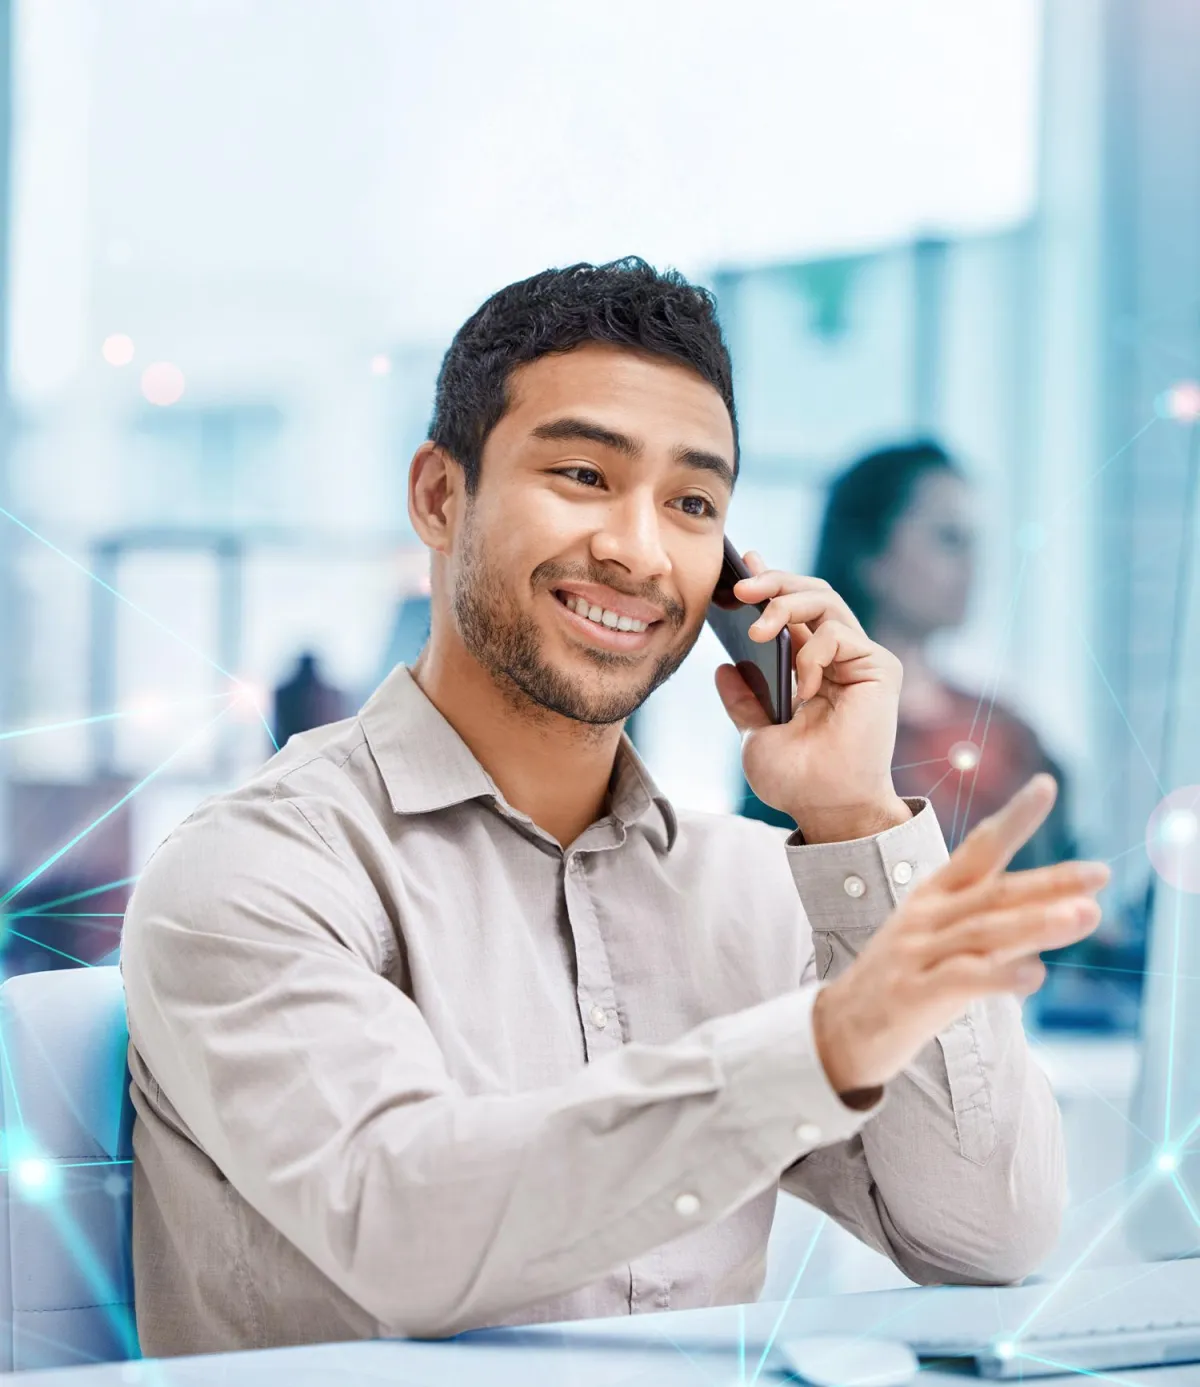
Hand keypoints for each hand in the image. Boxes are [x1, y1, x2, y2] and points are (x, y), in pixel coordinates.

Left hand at [714, 552, 905, 842]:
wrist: (826, 809)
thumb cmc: (796, 779)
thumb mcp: (755, 734)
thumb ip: (744, 699)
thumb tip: (723, 666)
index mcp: (810, 667)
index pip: (792, 610)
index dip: (769, 581)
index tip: (740, 563)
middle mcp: (837, 657)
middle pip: (810, 593)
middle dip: (773, 580)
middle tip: (738, 587)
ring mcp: (859, 659)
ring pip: (825, 600)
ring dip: (785, 603)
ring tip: (756, 627)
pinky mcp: (878, 668)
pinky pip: (838, 634)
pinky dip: (811, 653)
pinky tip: (802, 687)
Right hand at [812, 775, 1108, 1095]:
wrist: (841, 1029)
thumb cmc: (904, 982)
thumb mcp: (950, 944)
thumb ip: (1003, 927)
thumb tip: (1064, 915)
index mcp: (932, 897)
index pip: (978, 850)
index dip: (1013, 818)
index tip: (1046, 785)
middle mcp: (925, 917)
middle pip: (993, 892)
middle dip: (1048, 882)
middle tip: (1100, 873)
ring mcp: (917, 953)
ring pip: (983, 931)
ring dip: (1036, 923)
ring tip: (1084, 915)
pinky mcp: (913, 993)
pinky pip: (962, 979)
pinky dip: (1001, 974)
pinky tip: (1036, 974)